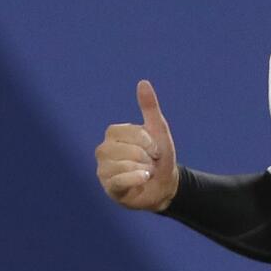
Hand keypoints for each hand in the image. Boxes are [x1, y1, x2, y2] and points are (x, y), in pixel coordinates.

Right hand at [95, 80, 178, 210]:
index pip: (123, 132)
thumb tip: (143, 82)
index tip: (155, 148)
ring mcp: (104, 170)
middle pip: (121, 149)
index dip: (144, 140)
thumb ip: (149, 108)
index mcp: (114, 135)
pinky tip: (145, 178)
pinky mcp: (110, 188)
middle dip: (144, 156)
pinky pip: (118, 181)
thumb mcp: (158, 130)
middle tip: (151, 162)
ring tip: (147, 172)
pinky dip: (135, 179)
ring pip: (120, 165)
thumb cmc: (159, 157)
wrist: (166, 185)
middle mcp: (104, 151)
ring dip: (142, 168)